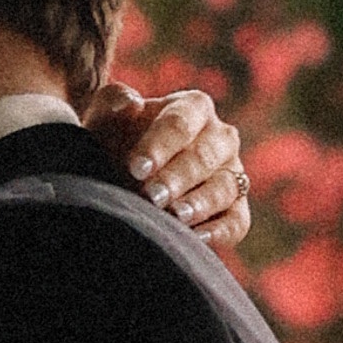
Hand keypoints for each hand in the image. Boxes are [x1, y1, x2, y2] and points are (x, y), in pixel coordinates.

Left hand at [95, 76, 249, 252]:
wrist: (123, 174)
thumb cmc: (116, 140)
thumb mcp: (106, 117)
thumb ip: (113, 102)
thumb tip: (131, 105)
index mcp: (193, 107)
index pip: (181, 122)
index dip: (159, 145)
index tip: (136, 167)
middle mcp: (220, 138)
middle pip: (204, 156)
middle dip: (177, 178)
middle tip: (151, 196)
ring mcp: (231, 173)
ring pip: (224, 188)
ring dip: (200, 204)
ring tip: (175, 217)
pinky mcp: (235, 208)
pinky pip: (236, 222)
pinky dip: (219, 233)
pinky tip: (195, 240)